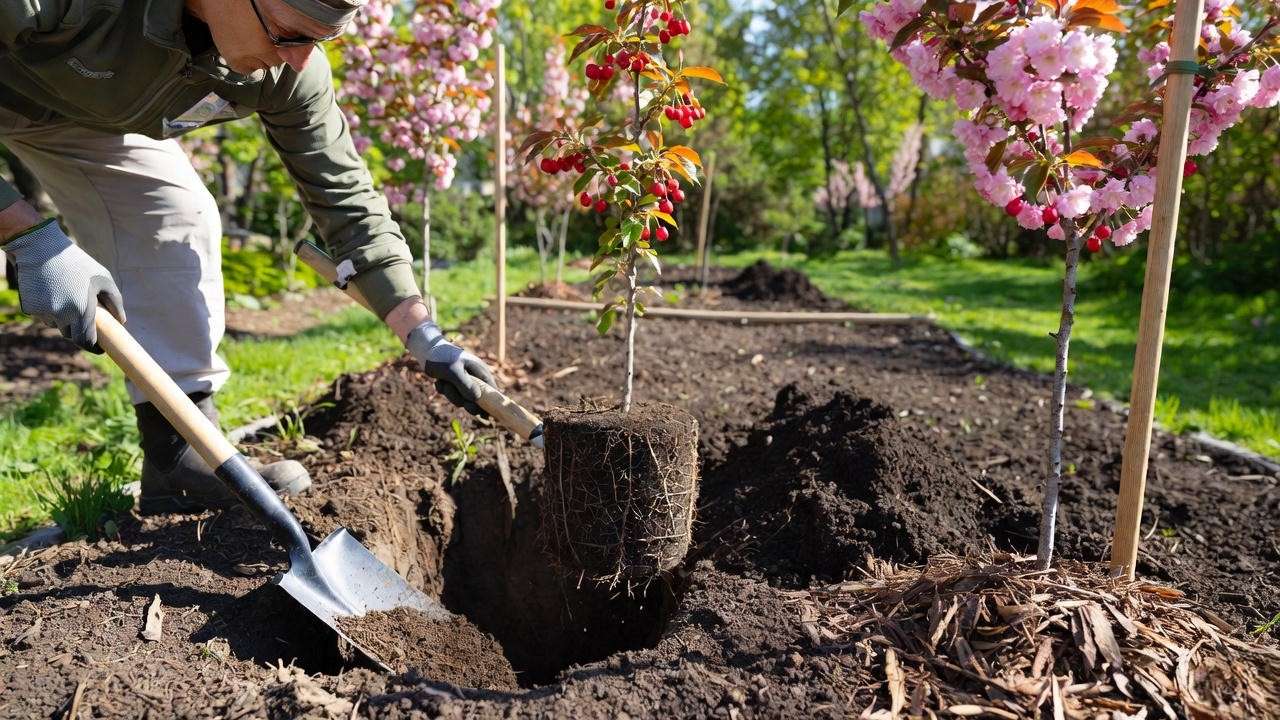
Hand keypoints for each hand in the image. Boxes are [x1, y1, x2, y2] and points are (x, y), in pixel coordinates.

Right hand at [4, 219, 123, 352]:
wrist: (39, 248)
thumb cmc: (77, 262)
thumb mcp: (103, 278)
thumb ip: (115, 302)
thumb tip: (122, 321)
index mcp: (81, 310)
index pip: (86, 341)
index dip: (93, 347)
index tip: (100, 347)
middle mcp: (61, 316)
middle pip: (71, 334)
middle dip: (79, 329)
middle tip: (85, 316)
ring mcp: (43, 313)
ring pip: (56, 325)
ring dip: (63, 318)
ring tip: (67, 296)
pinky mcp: (29, 308)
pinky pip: (43, 315)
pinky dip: (49, 309)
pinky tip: (52, 291)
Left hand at [404, 320, 496, 415]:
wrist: (427, 350)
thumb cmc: (443, 357)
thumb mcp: (454, 371)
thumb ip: (465, 385)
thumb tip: (477, 399)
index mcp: (481, 372)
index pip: (492, 392)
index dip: (491, 405)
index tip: (485, 415)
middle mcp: (475, 378)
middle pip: (476, 400)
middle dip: (465, 400)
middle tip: (462, 403)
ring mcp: (464, 381)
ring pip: (461, 399)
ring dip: (450, 394)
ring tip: (444, 381)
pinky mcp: (454, 384)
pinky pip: (451, 395)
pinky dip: (444, 390)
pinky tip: (439, 380)